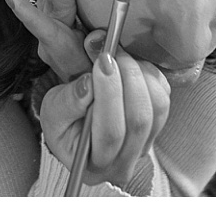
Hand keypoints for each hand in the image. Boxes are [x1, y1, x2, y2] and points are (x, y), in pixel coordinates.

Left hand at [3, 0, 99, 81]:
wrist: (93, 87)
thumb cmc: (105, 79)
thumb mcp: (107, 74)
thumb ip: (102, 57)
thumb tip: (94, 36)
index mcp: (63, 51)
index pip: (45, 30)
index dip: (27, 14)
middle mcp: (51, 37)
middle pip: (51, 2)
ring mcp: (52, 26)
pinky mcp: (55, 18)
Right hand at [39, 46, 173, 188]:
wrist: (77, 128)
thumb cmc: (63, 124)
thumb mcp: (52, 114)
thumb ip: (67, 102)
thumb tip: (86, 84)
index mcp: (94, 163)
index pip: (110, 133)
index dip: (109, 95)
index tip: (102, 62)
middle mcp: (125, 160)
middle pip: (139, 120)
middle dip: (128, 79)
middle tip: (112, 53)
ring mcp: (145, 144)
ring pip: (157, 108)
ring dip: (140, 76)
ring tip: (118, 57)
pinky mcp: (158, 125)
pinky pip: (164, 97)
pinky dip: (150, 76)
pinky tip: (129, 66)